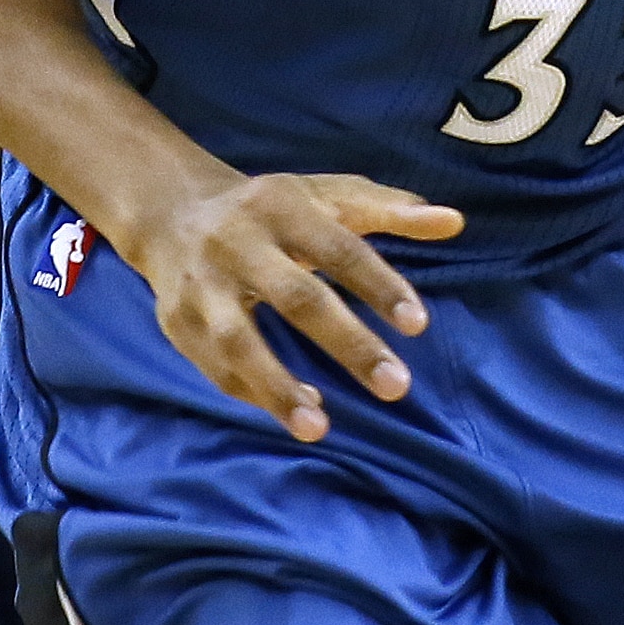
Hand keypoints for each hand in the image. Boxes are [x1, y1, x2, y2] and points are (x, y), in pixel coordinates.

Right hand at [116, 171, 463, 440]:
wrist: (170, 211)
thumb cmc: (271, 209)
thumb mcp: (326, 196)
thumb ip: (390, 210)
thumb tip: (454, 222)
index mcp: (281, 206)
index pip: (340, 248)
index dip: (379, 285)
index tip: (418, 325)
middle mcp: (237, 243)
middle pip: (296, 297)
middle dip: (347, 344)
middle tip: (397, 386)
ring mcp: (201, 286)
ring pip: (238, 342)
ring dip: (277, 387)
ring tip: (321, 428)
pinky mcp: (176, 324)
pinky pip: (216, 368)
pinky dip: (255, 394)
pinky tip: (298, 412)